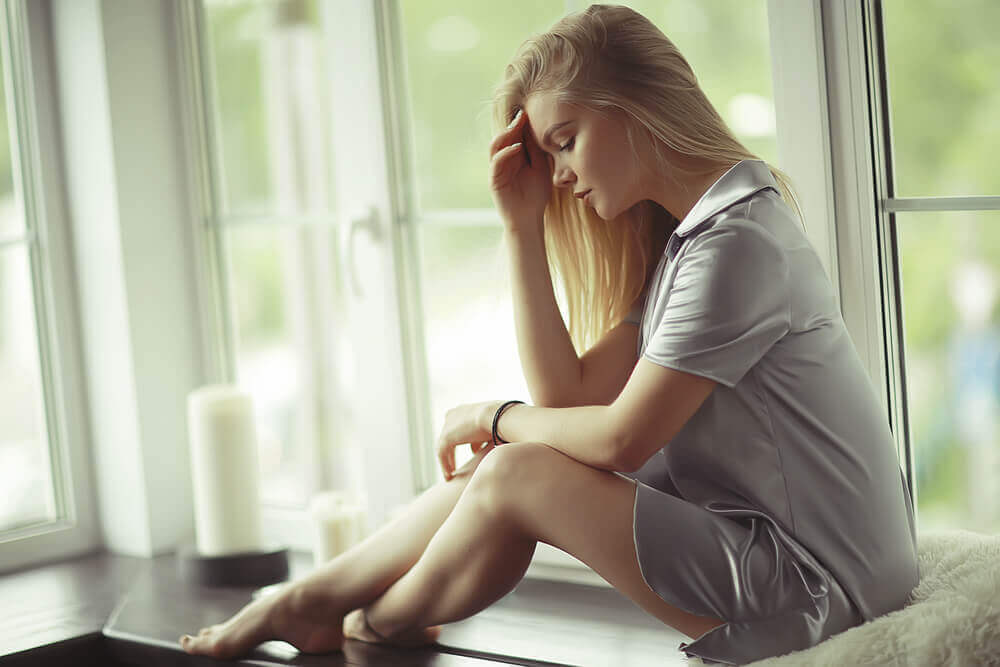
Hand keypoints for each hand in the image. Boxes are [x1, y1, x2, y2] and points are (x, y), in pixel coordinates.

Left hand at [436, 401, 503, 479]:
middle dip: (450, 453)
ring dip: (447, 462)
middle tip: (453, 467)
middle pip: (449, 438)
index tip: (467, 453)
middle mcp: (452, 415)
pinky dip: (445, 466)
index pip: (458, 428)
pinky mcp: (446, 437)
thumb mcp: (490, 428)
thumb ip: (479, 439)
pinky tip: (449, 477)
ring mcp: (447, 426)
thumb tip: (474, 450)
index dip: (460, 441)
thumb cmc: (501, 420)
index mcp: (462, 410)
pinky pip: (442, 454)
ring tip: (451, 475)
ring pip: (443, 448)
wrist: (496, 416)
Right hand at [488, 108, 551, 232]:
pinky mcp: (494, 180)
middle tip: (523, 114)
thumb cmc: (536, 194)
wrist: (529, 218)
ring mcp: (497, 169)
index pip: (514, 135)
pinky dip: (505, 153)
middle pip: (504, 136)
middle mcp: (504, 159)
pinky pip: (496, 162)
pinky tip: (517, 147)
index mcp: (515, 155)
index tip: (530, 111)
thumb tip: (537, 130)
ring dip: (506, 134)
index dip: (520, 123)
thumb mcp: (541, 168)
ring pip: (496, 145)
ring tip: (518, 125)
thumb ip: (537, 151)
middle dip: (512, 124)